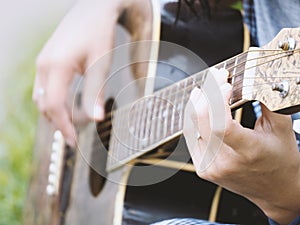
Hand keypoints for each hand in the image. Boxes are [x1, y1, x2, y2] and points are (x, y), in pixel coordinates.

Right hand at [32, 0, 125, 145]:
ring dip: (55, 113)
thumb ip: (95, 92)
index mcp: (56, 66)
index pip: (54, 105)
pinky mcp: (47, 59)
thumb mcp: (100, 63)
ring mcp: (43, 61)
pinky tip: (66, 105)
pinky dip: (53, 101)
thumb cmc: (99, 33)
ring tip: (71, 124)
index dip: (63, 126)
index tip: (74, 141)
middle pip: (44, 104)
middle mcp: (44, 65)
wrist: (95, 8)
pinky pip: (44, 87)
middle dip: (58, 122)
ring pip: (42, 97)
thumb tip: (96, 119)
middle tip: (75, 136)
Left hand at [183, 68, 299, 224]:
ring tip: (204, 89)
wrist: (275, 191)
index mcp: (248, 153)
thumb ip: (268, 102)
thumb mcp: (281, 129)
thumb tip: (254, 79)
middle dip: (207, 94)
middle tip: (214, 78)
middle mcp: (225, 162)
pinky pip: (192, 138)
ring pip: (193, 128)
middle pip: (203, 122)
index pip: (221, 124)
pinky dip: (194, 120)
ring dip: (197, 105)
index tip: (225, 83)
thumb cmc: (280, 161)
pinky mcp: (203, 169)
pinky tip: (198, 107)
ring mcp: (211, 167)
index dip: (218, 100)